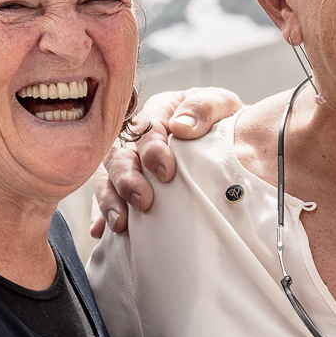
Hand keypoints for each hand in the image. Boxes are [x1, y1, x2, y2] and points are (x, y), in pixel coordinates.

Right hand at [90, 87, 244, 235]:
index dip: (152, 149)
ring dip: (109, 199)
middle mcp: (136, 136)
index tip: (166, 173)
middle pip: (118, 153)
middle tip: (142, 201)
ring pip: (105, 176)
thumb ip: (204, 108)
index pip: (145, 127)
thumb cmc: (224, 122)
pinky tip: (101, 230)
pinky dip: (101, 214)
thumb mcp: (221, 106)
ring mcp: (128, 161)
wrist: (234, 145)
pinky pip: (104, 198)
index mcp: (158, 111)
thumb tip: (180, 126)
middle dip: (126, 178)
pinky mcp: (124, 186)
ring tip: (120, 222)